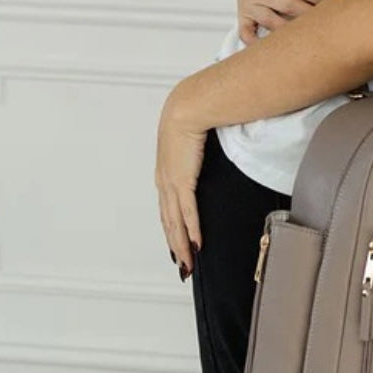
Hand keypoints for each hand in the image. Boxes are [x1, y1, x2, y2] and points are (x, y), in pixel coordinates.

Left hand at [154, 92, 205, 279]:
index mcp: (166, 172)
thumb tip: (207, 152)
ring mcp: (172, 183)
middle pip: (169, 221)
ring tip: (188, 263)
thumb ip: (198, 150)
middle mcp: (165, 181)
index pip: (167, 208)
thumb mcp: (192, 137)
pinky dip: (191, 230)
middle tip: (183, 265)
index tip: (178, 244)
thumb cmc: (192, 116)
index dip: (172, 229)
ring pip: (175, 222)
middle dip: (176, 246)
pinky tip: (196, 244)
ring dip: (182, 245)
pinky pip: (187, 212)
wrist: (188, 107)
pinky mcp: (183, 180)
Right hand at [230, 0, 331, 44]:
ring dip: (293, 30)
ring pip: (273, 23)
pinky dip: (257, 44)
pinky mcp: (243, 17)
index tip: (334, 3)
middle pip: (288, 6)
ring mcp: (249, 6)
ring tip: (312, 34)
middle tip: (329, 20)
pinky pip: (247, 34)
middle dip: (310, 14)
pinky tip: (274, 49)